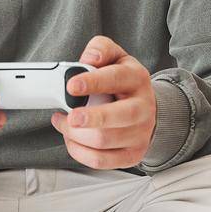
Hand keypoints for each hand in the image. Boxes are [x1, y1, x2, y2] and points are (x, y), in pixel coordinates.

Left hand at [48, 35, 156, 169]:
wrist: (146, 108)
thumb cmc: (124, 83)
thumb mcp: (115, 57)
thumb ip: (101, 49)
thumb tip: (89, 58)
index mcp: (137, 79)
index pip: (117, 78)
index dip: (93, 82)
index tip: (71, 85)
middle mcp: (142, 107)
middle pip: (117, 117)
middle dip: (90, 118)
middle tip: (70, 117)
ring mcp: (139, 133)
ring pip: (104, 141)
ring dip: (75, 134)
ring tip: (64, 123)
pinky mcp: (132, 154)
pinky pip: (101, 161)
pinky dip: (79, 152)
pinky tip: (72, 139)